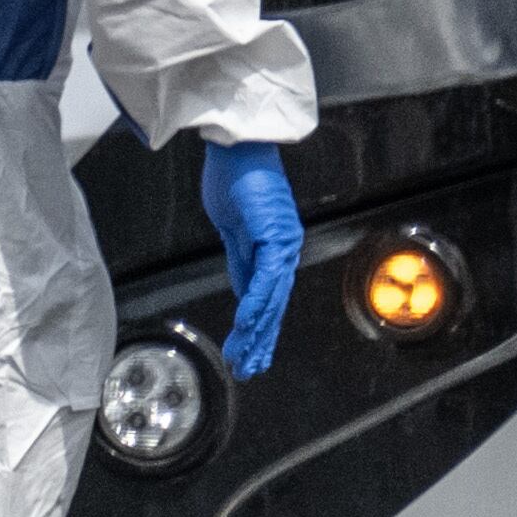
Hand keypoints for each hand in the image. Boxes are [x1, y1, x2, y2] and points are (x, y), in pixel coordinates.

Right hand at [202, 138, 301, 380]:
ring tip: (245, 358)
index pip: (267, 296)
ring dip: (258, 332)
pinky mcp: (275, 237)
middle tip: (249, 369)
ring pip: (272, 299)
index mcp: (275, 247)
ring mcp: (283, 245)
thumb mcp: (231, 226)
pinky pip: (265, 279)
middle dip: (260, 341)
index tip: (250, 351)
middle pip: (274, 306)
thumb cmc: (233, 176)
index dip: (260, 327)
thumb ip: (240, 257)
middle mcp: (285, 250)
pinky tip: (247, 326)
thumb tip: (243, 287)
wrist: (238, 147)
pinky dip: (256, 305)